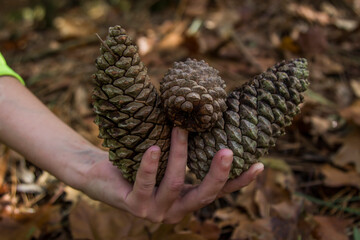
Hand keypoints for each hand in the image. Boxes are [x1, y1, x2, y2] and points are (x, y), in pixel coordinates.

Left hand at [80, 127, 263, 223]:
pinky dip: (151, 165)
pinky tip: (153, 148)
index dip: (239, 181)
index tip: (259, 165)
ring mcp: (154, 210)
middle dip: (218, 174)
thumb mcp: (167, 158)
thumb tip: (205, 118)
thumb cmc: (138, 162)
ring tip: (181, 129)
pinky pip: (145, 183)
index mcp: (186, 198)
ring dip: (180, 155)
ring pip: (175, 184)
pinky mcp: (134, 205)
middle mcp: (175, 209)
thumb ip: (186, 150)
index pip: (218, 192)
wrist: (100, 175)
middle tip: (228, 151)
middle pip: (204, 195)